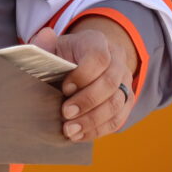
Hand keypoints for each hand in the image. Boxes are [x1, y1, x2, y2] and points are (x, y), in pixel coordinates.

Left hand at [30, 17, 137, 141]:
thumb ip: (45, 45)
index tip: (64, 88)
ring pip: (116, 103)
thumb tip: (45, 36)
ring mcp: (125, 81)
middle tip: (65, 114)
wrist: (84, 62)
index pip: (98, 57)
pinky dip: (98, 130)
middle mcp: (117, 60)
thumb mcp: (53, 47)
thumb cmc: (64, 56)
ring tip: (70, 130)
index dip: (82, 75)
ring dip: (92, 120)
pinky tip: (80, 135)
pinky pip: (118, 119)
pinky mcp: (126, 101)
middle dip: (87, 101)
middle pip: (110, 82)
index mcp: (97, 42)